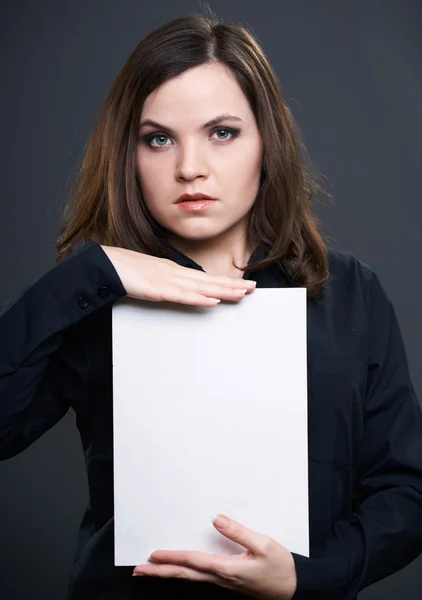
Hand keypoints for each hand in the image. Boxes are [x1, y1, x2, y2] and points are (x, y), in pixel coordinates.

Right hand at [100, 245, 256, 305]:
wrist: (105, 264)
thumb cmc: (125, 269)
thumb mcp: (150, 276)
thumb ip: (166, 282)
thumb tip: (179, 289)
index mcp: (174, 271)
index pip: (205, 278)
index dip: (225, 282)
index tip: (242, 284)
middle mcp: (175, 273)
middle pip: (209, 281)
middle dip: (232, 285)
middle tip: (252, 288)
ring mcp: (167, 281)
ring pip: (201, 288)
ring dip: (222, 291)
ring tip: (241, 294)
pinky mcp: (157, 289)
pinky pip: (182, 296)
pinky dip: (198, 299)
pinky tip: (212, 301)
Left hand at [133, 514, 296, 598]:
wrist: (293, 590)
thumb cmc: (280, 567)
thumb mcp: (263, 545)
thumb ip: (238, 531)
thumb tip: (215, 519)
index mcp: (227, 568)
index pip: (193, 561)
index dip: (172, 557)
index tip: (152, 555)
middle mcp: (220, 577)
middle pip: (184, 575)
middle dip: (159, 573)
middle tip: (137, 570)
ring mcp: (222, 582)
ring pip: (189, 577)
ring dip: (167, 574)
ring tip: (149, 570)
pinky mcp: (226, 581)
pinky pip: (198, 577)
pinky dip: (182, 573)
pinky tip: (177, 570)